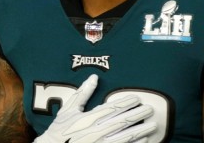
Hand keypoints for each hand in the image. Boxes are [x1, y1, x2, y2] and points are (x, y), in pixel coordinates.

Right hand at [34, 74, 156, 142]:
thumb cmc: (60, 129)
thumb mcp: (68, 110)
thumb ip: (82, 93)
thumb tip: (93, 77)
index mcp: (88, 118)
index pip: (112, 108)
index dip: (126, 102)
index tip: (137, 98)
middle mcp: (97, 130)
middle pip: (123, 120)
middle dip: (138, 114)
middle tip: (150, 109)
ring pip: (127, 135)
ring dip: (141, 129)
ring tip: (153, 124)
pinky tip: (144, 139)